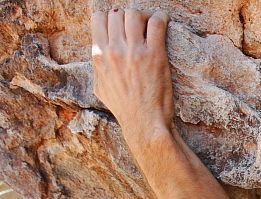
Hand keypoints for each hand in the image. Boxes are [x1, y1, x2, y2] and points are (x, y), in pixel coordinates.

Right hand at [91, 9, 173, 142]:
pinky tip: (163, 23)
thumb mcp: (99, 88)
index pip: (98, 18)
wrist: (144, 123)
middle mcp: (114, 50)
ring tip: (150, 25)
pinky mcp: (155, 55)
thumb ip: (98, 68)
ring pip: (135, 13)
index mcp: (98, 55)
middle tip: (138, 27)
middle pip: (117, 13)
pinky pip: (156, 22)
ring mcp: (134, 51)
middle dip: (128, 17)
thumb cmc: (124, 109)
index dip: (111, 18)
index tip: (121, 26)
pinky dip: (160, 18)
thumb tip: (98, 55)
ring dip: (143, 16)